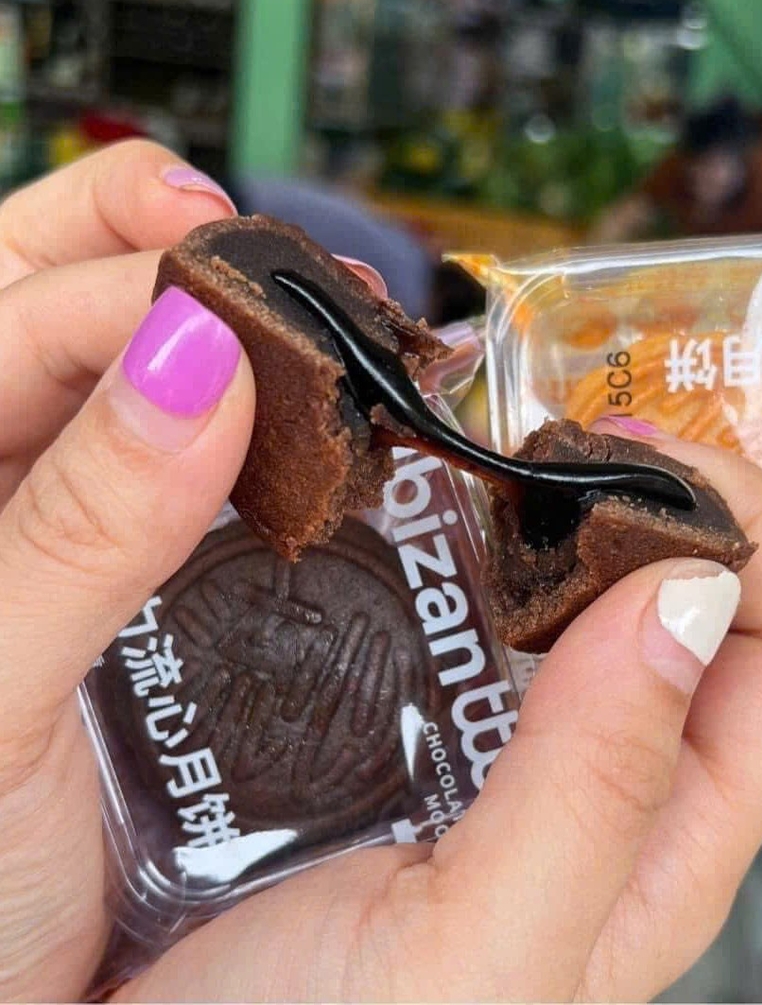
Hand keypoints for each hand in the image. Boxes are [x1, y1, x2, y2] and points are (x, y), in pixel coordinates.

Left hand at [0, 140, 252, 999]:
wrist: (18, 978)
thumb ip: (80, 523)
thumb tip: (195, 359)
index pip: (14, 314)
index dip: (133, 282)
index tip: (248, 281)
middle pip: (50, 288)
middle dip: (162, 247)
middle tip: (268, 249)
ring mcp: (67, 513)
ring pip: (129, 368)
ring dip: (217, 318)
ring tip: (306, 303)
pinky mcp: (136, 561)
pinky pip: (194, 461)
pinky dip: (257, 423)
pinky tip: (313, 420)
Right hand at [120, 418, 761, 1001]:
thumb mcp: (481, 947)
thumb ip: (599, 785)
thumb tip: (690, 585)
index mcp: (667, 836)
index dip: (756, 532)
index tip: (645, 459)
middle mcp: (615, 780)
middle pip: (714, 604)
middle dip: (668, 496)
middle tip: (563, 434)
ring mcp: (523, 748)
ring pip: (599, 598)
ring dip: (573, 513)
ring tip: (495, 455)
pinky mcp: (436, 727)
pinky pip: (494, 614)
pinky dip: (486, 545)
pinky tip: (424, 515)